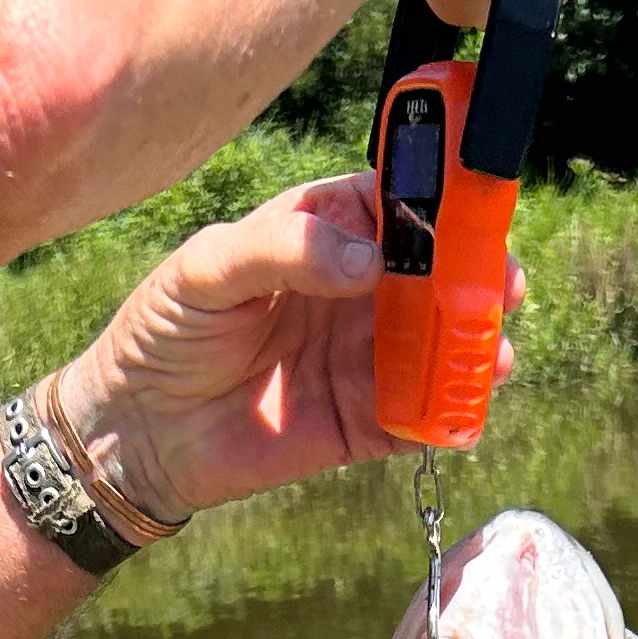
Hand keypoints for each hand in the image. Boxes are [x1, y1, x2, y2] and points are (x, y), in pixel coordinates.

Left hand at [54, 175, 524, 527]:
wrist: (134, 433)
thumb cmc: (162, 331)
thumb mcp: (207, 267)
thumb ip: (284, 247)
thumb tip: (370, 259)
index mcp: (317, 235)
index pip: (392, 207)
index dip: (438, 205)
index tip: (473, 211)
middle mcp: (350, 293)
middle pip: (431, 279)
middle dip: (475, 280)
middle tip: (503, 287)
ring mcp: (358, 359)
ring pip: (434, 349)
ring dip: (471, 350)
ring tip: (492, 355)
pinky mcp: (358, 425)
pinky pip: (415, 420)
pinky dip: (444, 416)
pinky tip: (463, 410)